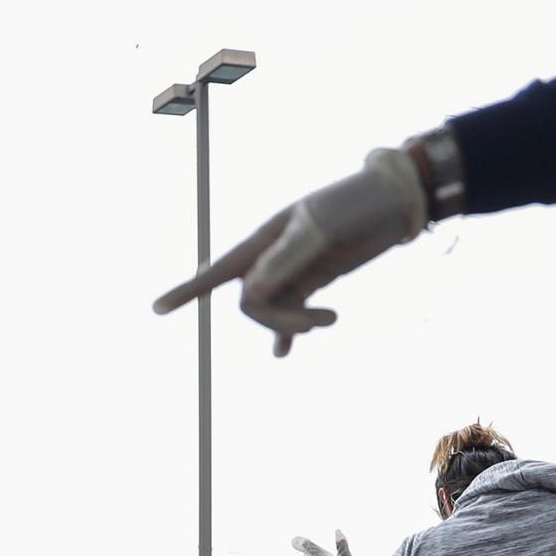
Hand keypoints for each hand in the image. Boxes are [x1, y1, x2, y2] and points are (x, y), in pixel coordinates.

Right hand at [155, 148, 427, 356]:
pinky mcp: (315, 277)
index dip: (187, 291)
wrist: (398, 200)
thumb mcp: (322, 228)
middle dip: (280, 320)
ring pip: (274, 310)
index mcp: (265, 239)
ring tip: (332, 319)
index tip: (157, 309)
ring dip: (297, 324)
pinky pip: (291, 310)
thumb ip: (286, 259)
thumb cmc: (357, 204)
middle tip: (324, 320)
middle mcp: (273, 255)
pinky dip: (289, 333)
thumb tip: (250, 292)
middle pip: (252, 303)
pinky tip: (283, 355)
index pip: (218, 270)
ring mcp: (293, 267)